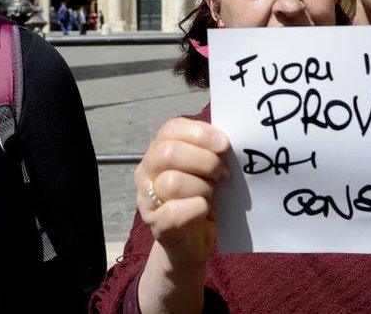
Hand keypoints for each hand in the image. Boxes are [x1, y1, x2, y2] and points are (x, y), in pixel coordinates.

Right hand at [134, 117, 228, 312]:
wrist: (193, 242)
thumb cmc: (201, 198)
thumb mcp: (206, 170)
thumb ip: (210, 152)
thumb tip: (224, 141)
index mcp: (158, 150)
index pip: (171, 129)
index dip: (199, 133)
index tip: (224, 144)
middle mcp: (146, 171)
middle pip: (168, 152)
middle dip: (204, 161)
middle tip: (221, 174)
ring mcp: (146, 198)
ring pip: (172, 182)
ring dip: (202, 187)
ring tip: (211, 194)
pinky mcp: (155, 225)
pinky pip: (172, 213)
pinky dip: (195, 209)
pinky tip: (203, 210)